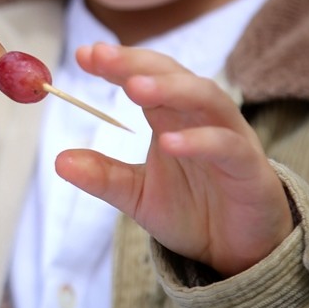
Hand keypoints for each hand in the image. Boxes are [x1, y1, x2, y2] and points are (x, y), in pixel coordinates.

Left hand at [54, 42, 293, 277]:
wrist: (237, 252)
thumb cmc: (191, 211)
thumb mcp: (138, 195)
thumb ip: (103, 176)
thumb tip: (59, 161)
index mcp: (172, 118)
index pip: (146, 77)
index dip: (117, 63)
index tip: (82, 54)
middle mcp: (202, 118)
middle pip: (174, 76)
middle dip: (137, 63)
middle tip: (103, 57)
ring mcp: (229, 139)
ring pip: (207, 98)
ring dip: (171, 89)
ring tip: (134, 88)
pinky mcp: (250, 170)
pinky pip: (228, 147)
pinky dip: (200, 140)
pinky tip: (170, 142)